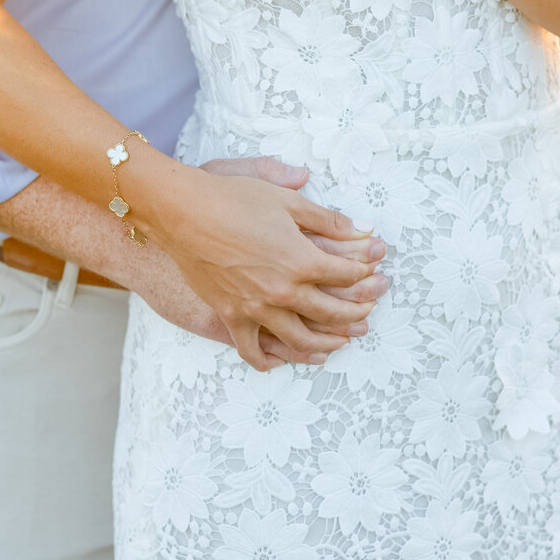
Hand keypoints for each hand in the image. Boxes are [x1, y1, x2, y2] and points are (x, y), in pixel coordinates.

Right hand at [144, 163, 386, 373]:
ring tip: (343, 341)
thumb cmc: (234, 199)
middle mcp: (283, 292)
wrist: (183, 212)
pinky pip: (254, 351)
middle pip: (331, 313)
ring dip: (328, 343)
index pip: (346, 275)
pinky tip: (285, 359)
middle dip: (357, 312)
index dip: (366, 274)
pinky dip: (272, 360)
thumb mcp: (286, 201)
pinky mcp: (231, 317)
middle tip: (370, 311)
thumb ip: (326, 219)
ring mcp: (256, 310)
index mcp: (300, 260)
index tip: (376, 272)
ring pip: (301, 340)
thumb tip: (361, 230)